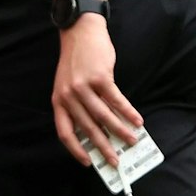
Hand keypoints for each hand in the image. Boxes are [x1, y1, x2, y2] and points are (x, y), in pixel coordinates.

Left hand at [51, 18, 142, 165]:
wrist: (81, 33)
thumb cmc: (77, 60)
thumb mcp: (69, 85)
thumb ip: (78, 104)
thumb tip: (100, 127)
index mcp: (58, 101)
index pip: (65, 133)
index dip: (76, 150)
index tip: (88, 162)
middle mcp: (68, 96)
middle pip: (88, 128)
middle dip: (104, 146)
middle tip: (116, 160)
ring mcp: (83, 87)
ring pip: (104, 116)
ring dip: (120, 131)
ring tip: (132, 140)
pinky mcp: (100, 77)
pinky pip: (116, 99)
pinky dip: (128, 112)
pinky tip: (137, 120)